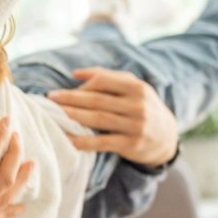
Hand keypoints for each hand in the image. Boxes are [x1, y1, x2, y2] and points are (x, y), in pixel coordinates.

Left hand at [46, 67, 177, 167]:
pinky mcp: (132, 144)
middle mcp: (138, 105)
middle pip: (97, 100)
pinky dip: (84, 142)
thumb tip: (75, 73)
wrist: (166, 137)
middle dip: (71, 100)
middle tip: (51, 100)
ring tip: (55, 116)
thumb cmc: (141, 107)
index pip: (103, 81)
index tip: (62, 91)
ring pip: (98, 120)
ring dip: (74, 117)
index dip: (81, 85)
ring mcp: (136, 125)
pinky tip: (69, 139)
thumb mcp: (132, 88)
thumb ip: (106, 77)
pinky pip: (103, 142)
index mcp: (137, 87)